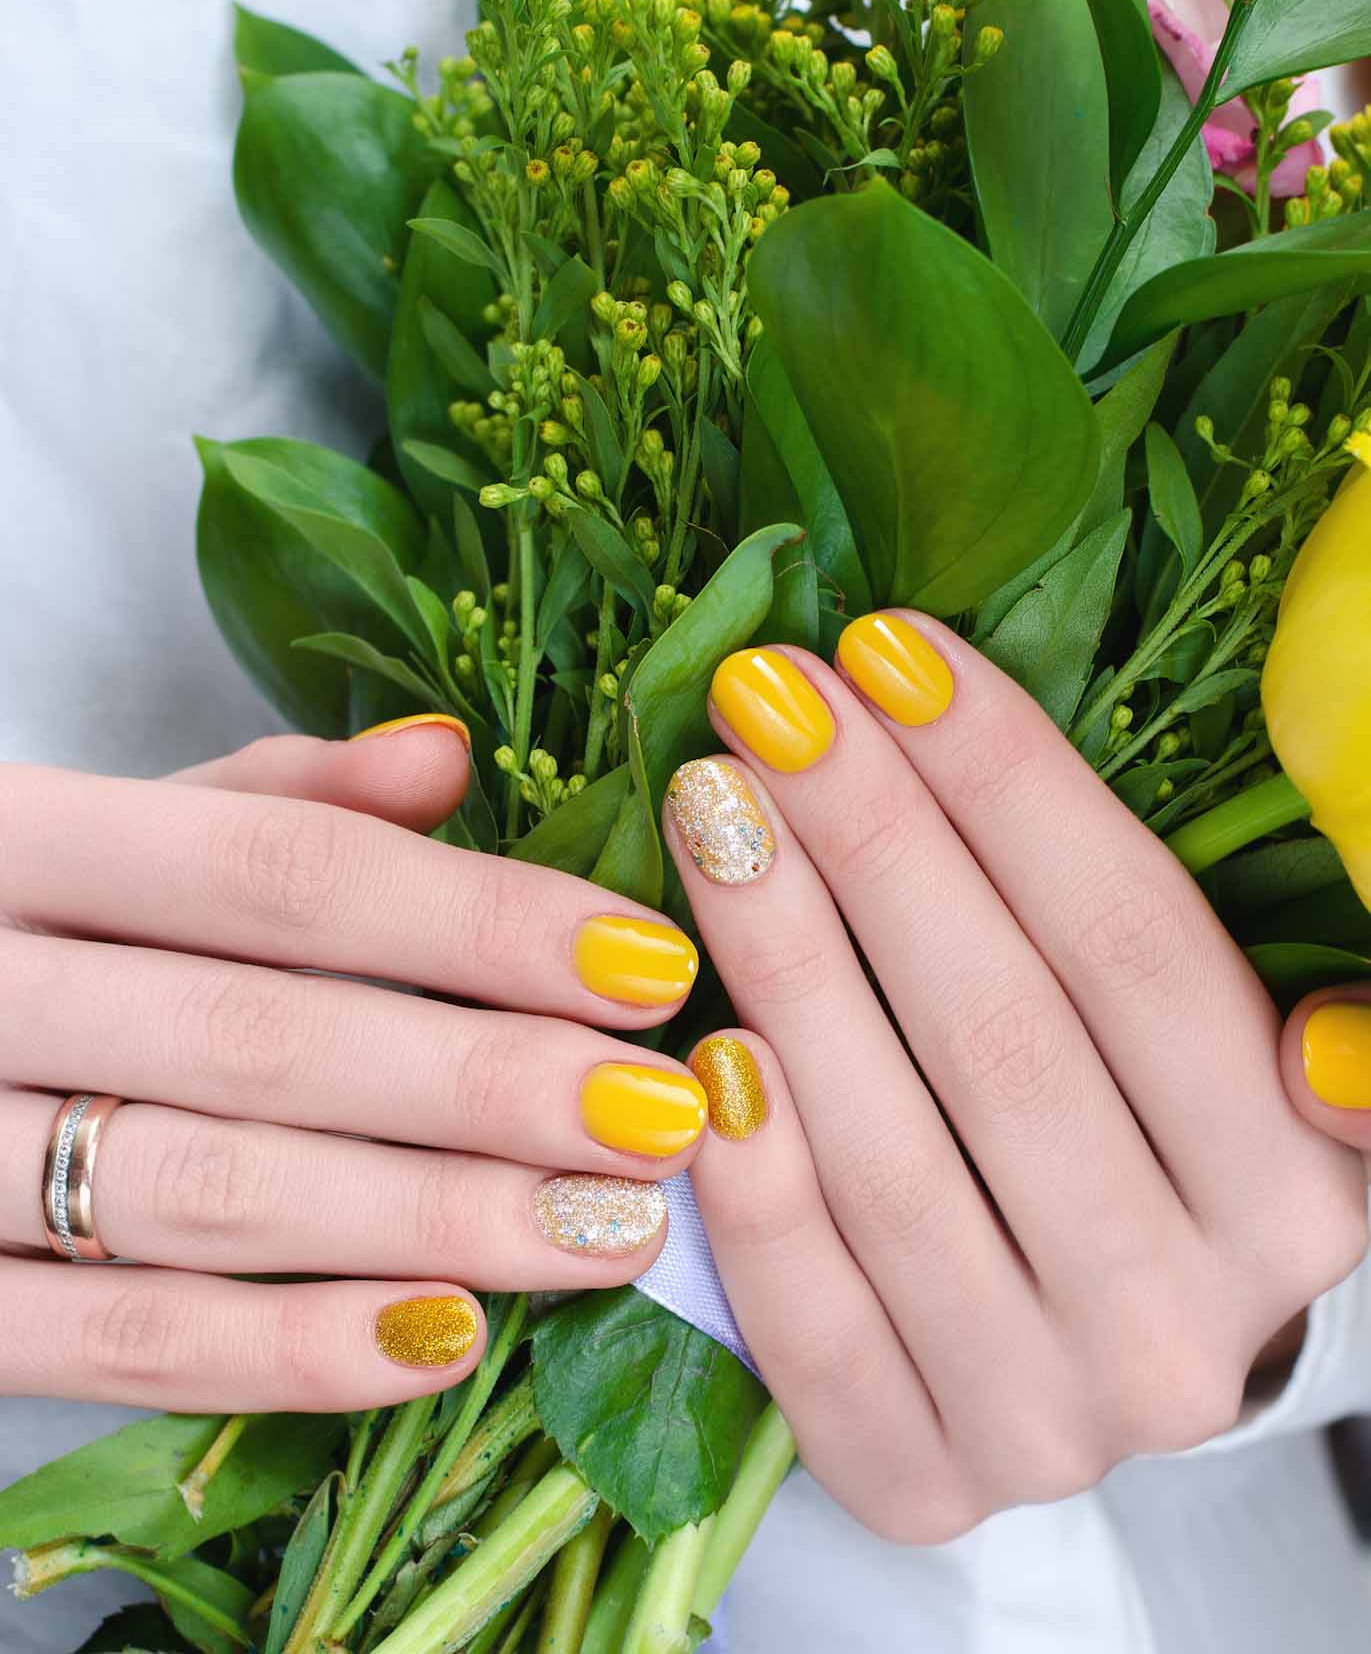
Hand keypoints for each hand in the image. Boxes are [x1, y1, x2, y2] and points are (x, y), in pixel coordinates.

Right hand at [0, 719, 704, 1410]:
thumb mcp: (77, 824)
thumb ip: (256, 801)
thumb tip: (447, 762)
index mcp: (16, 841)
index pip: (280, 875)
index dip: (474, 923)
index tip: (646, 964)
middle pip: (262, 1039)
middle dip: (484, 1086)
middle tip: (667, 1116)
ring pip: (206, 1194)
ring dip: (430, 1221)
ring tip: (610, 1234)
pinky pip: (111, 1343)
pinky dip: (282, 1352)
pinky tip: (446, 1340)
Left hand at [665, 616, 1368, 1541]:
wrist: (1079, 1354)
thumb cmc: (1140, 1152)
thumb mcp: (1211, 1062)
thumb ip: (1200, 991)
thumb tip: (1297, 1025)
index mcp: (1302, 1191)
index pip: (1136, 947)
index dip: (1008, 782)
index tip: (889, 647)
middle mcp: (1195, 1324)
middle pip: (1004, 1031)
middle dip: (873, 833)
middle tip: (770, 694)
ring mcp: (1052, 1416)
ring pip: (894, 1156)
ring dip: (784, 954)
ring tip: (709, 800)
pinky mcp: (921, 1478)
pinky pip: (813, 1315)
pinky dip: (753, 1170)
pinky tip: (694, 1036)